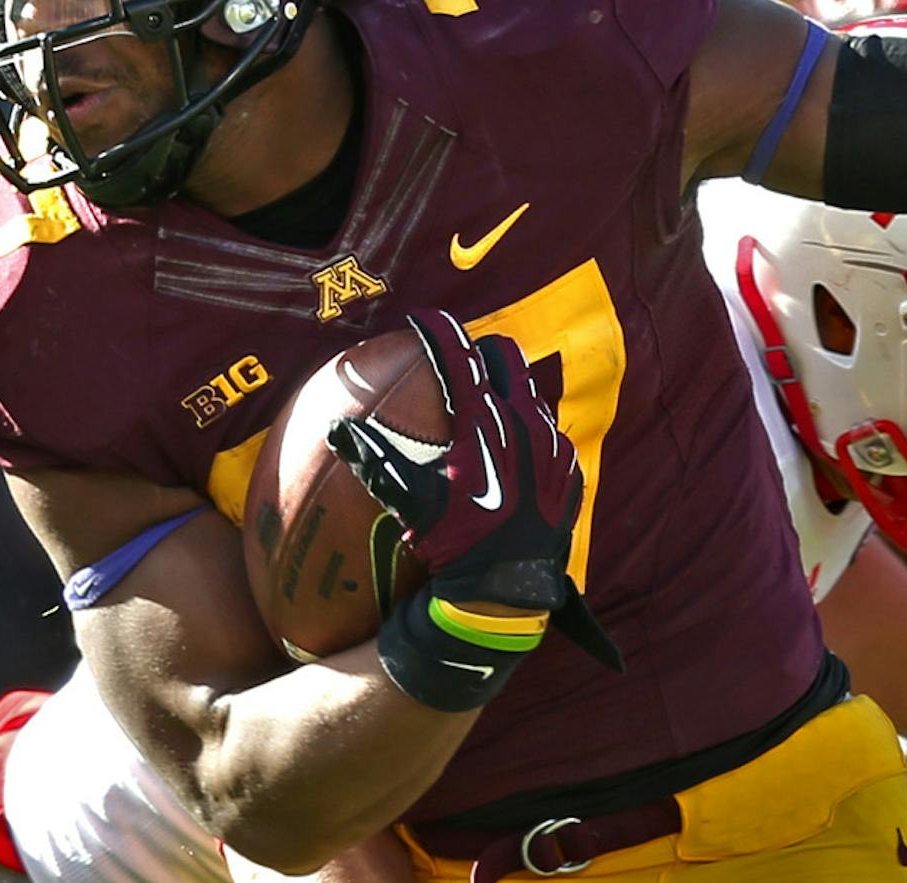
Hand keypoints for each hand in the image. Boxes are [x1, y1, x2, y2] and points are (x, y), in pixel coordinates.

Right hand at [328, 314, 619, 709]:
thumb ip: (374, 461)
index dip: (438, 330)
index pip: (458, 357)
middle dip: (480, 349)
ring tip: (484, 399)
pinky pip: (549, 428)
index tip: (422, 317)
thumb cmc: (455, 545)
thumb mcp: (410, 503)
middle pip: (504, 356)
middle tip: (459, 359)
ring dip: (506, 386)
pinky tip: (512, 444)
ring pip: (530, 390)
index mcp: (483, 421)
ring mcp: (552, 442)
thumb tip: (338, 429)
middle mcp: (523, 421)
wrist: (508, 589)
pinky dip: (527, 425)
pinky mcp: (568, 466)